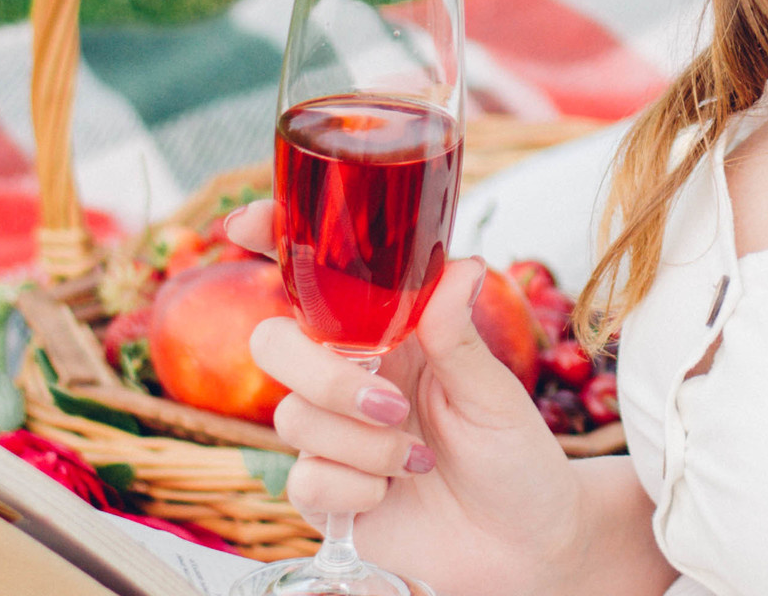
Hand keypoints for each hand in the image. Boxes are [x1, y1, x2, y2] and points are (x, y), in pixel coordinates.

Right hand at [227, 203, 617, 595]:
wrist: (524, 543)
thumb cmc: (515, 456)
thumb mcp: (493, 391)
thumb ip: (458, 334)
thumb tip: (461, 265)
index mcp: (389, 336)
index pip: (317, 283)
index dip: (272, 245)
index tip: (242, 224)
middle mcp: (351, 379)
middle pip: (275, 346)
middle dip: (323, 376)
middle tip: (391, 405)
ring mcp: (333, 437)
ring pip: (292, 418)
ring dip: (361, 443)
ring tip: (419, 459)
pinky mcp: (326, 494)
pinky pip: (302, 480)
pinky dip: (353, 488)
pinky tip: (392, 492)